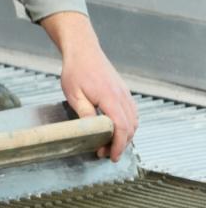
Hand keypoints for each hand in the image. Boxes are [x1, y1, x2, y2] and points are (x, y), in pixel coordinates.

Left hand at [42, 13, 137, 159]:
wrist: (84, 51)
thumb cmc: (76, 71)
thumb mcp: (74, 94)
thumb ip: (85, 113)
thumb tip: (92, 131)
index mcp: (110, 98)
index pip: (120, 127)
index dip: (118, 145)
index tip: (112, 156)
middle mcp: (122, 97)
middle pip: (130, 127)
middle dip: (121, 144)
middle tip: (105, 153)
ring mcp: (125, 94)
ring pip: (134, 121)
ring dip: (125, 136)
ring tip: (109, 144)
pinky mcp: (124, 92)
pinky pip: (132, 113)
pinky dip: (128, 125)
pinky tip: (116, 130)